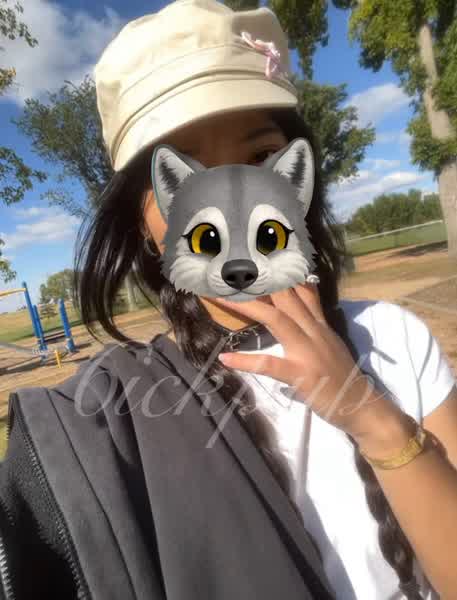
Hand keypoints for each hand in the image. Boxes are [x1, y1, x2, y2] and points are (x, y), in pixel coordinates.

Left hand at [214, 283, 395, 440]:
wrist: (362, 405)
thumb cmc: (342, 376)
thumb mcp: (329, 341)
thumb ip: (313, 320)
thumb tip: (301, 302)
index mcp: (318, 324)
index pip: (300, 290)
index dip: (277, 274)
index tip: (255, 263)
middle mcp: (313, 331)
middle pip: (285, 297)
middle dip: (258, 283)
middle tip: (231, 272)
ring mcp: (307, 351)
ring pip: (277, 320)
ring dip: (248, 307)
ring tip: (222, 298)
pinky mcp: (300, 374)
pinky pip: (270, 364)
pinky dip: (246, 361)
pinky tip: (226, 359)